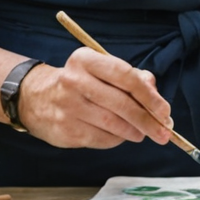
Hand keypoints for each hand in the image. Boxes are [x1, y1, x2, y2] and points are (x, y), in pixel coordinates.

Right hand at [19, 48, 173, 149]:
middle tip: (163, 131)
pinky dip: (116, 139)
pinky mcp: (65, 130)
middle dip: (147, 120)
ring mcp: (67, 107)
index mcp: (86, 60)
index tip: (164, 110)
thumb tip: (155, 93)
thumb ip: (131, 77)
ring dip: (134, 132)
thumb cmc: (79, 83)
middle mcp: (74, 81)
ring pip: (113, 124)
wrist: (35, 98)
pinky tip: (120, 136)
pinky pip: (101, 139)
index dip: (149, 96)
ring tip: (142, 133)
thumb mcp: (101, 69)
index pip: (125, 76)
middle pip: (121, 104)